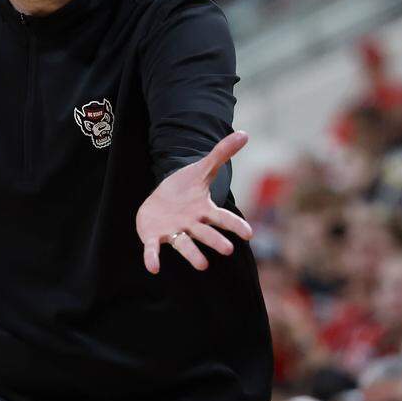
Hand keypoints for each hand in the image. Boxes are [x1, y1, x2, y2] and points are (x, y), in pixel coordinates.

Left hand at [138, 131, 252, 274]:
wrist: (160, 200)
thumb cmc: (185, 189)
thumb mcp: (201, 169)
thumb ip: (221, 154)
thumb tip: (244, 133)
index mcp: (204, 210)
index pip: (222, 218)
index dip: (235, 225)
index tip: (248, 233)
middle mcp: (191, 224)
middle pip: (205, 233)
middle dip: (215, 241)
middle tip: (227, 250)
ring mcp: (173, 232)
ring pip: (184, 244)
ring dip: (192, 254)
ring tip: (202, 265)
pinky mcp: (154, 237)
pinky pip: (154, 249)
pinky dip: (152, 257)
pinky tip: (153, 267)